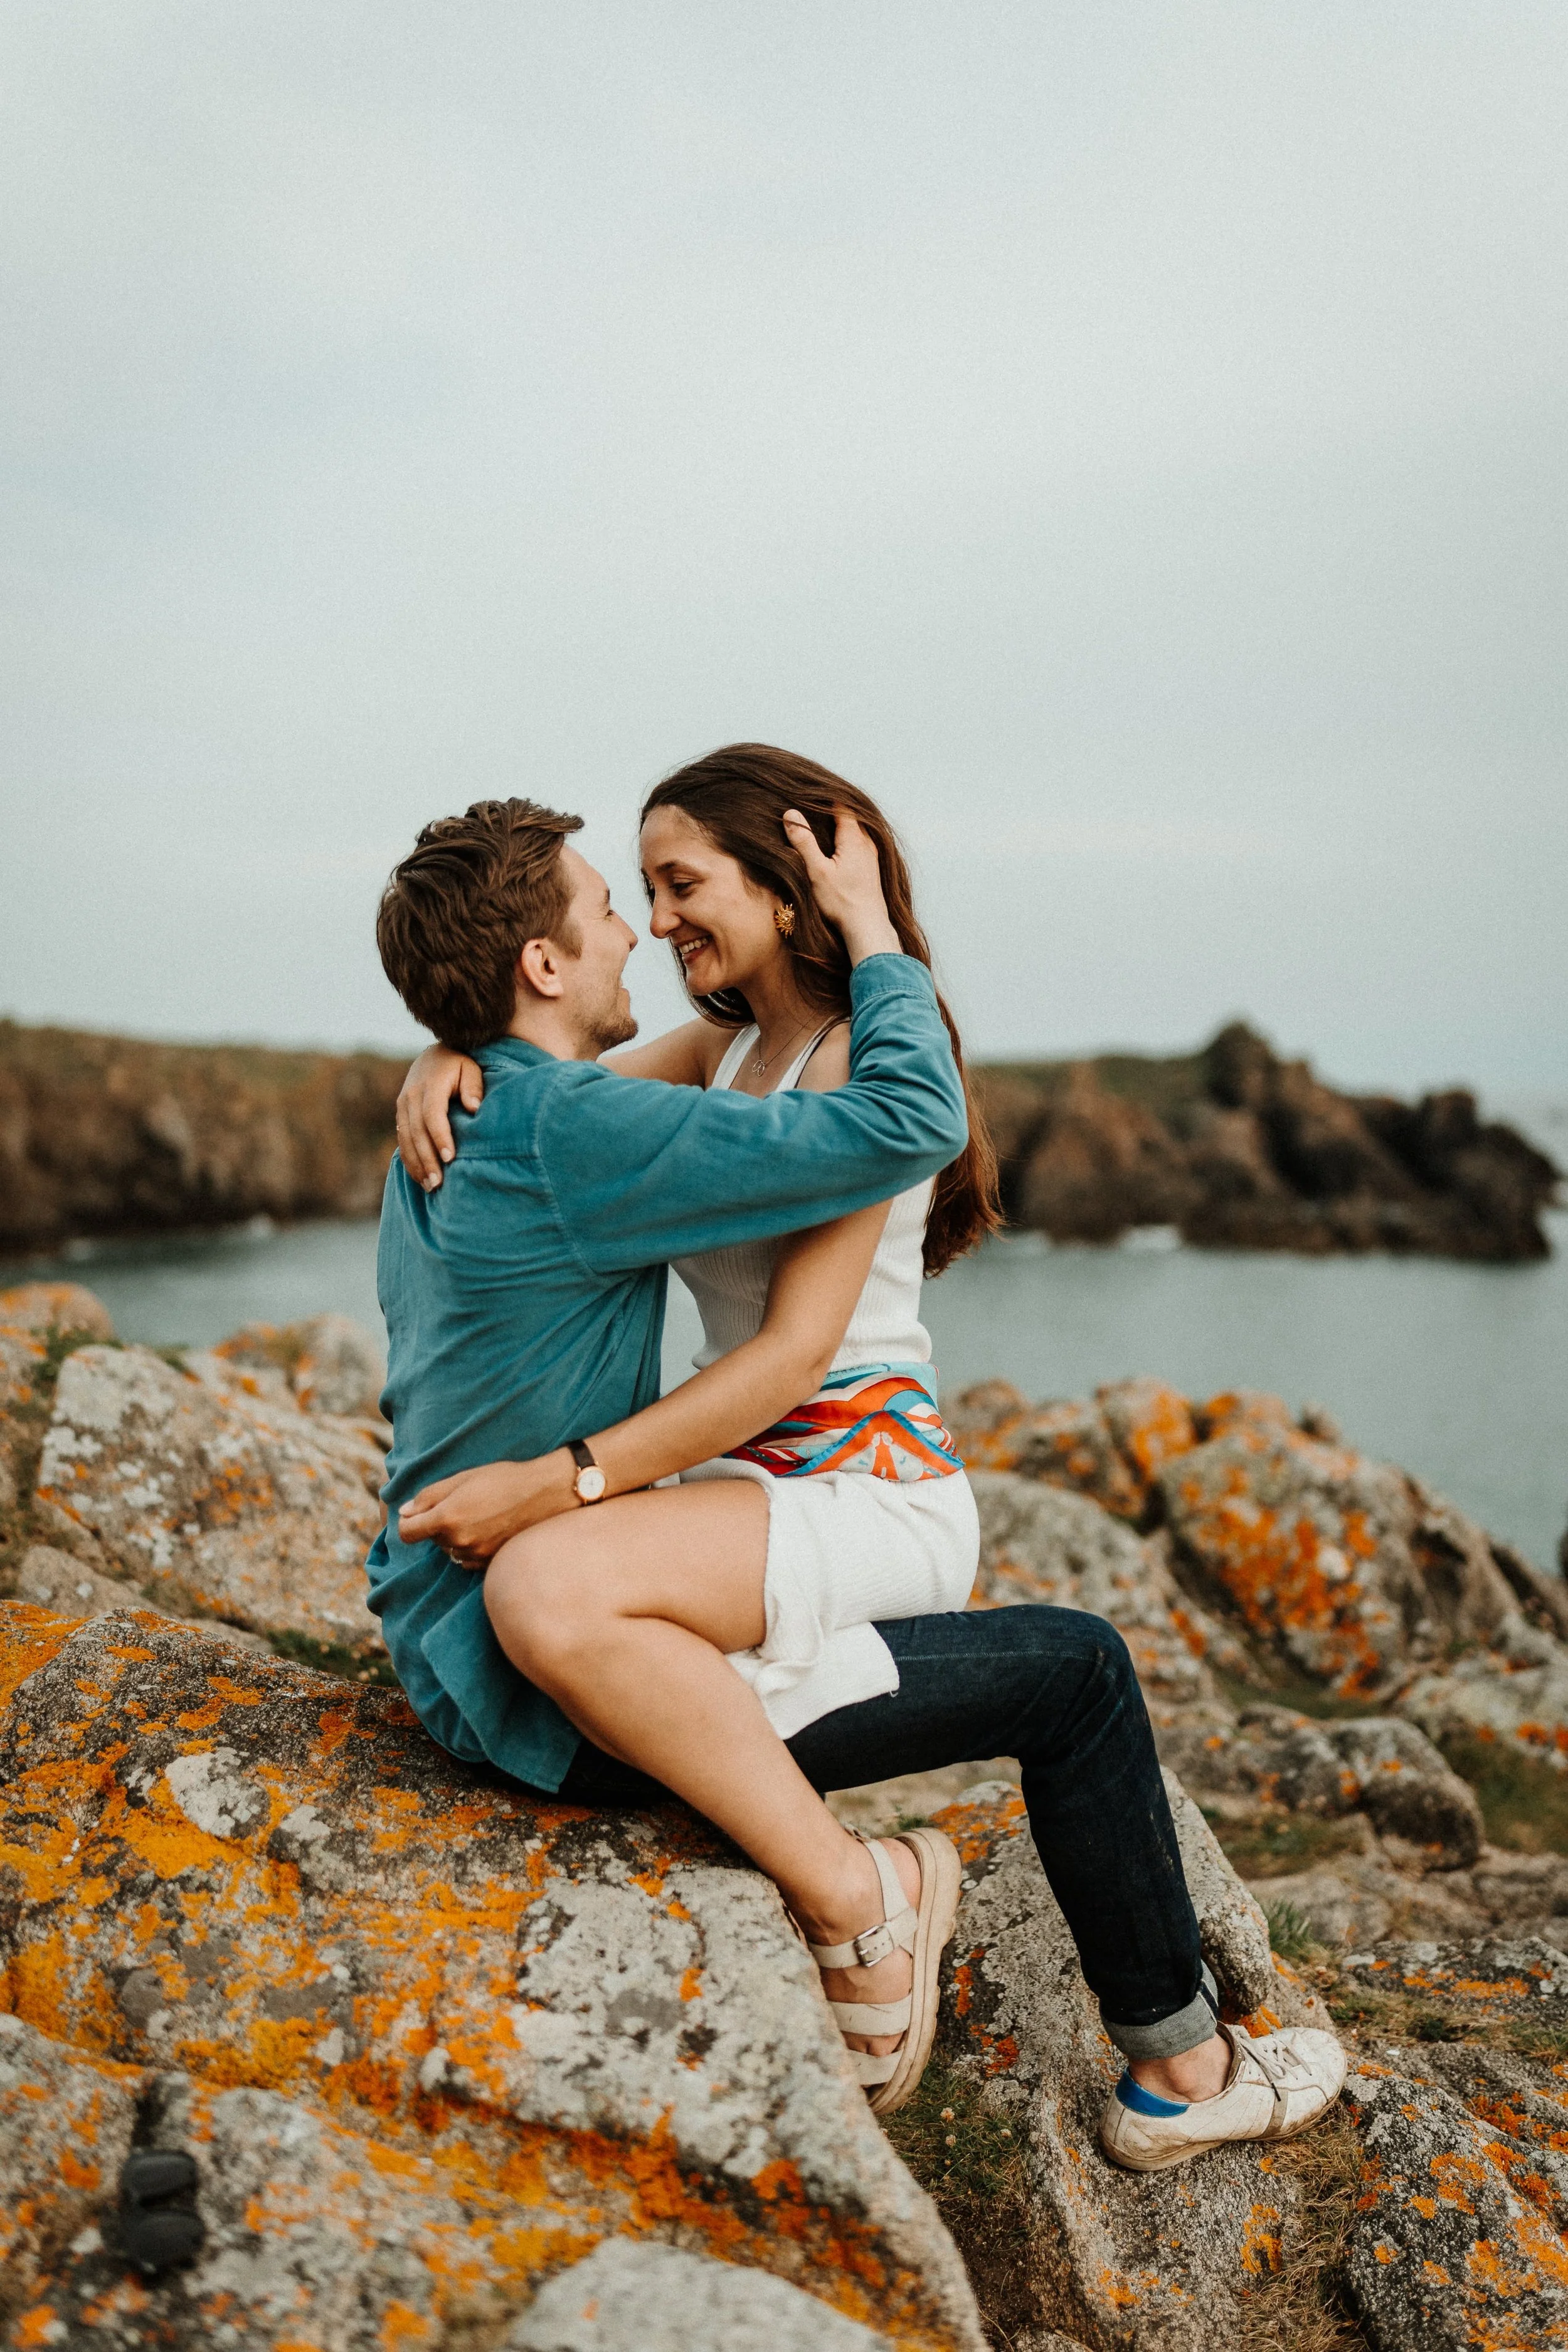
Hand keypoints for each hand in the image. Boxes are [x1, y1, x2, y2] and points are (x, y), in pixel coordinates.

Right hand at [396, 1045, 484, 1189]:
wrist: (434, 1056)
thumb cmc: (459, 1064)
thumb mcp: (471, 1068)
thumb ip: (473, 1086)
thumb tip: (474, 1108)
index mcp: (430, 1085)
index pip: (432, 1114)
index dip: (440, 1137)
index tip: (451, 1158)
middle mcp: (411, 1096)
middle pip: (417, 1132)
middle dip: (427, 1159)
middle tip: (439, 1183)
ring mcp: (402, 1106)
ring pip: (406, 1139)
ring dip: (417, 1164)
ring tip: (430, 1186)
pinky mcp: (400, 1115)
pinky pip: (402, 1140)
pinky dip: (410, 1160)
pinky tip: (420, 1177)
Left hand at [397, 1452, 576, 1564]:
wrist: (545, 1493)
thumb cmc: (503, 1479)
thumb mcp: (462, 1479)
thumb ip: (428, 1496)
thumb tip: (404, 1512)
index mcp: (447, 1518)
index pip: (407, 1532)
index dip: (408, 1522)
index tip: (416, 1514)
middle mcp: (459, 1541)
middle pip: (431, 1540)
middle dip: (438, 1524)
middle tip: (462, 1504)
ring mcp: (476, 1554)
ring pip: (450, 1550)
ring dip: (455, 1536)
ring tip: (479, 1515)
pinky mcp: (490, 1562)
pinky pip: (467, 1559)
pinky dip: (470, 1546)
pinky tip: (487, 1529)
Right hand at [781, 808, 900, 964]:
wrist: (867, 927)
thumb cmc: (841, 901)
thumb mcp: (817, 871)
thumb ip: (804, 841)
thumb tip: (790, 814)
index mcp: (853, 838)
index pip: (842, 806)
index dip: (825, 798)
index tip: (809, 792)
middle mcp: (867, 843)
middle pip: (851, 817)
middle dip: (834, 809)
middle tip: (814, 804)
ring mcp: (872, 857)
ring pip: (858, 831)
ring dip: (843, 825)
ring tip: (826, 822)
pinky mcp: (873, 870)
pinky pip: (861, 844)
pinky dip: (849, 839)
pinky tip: (841, 847)